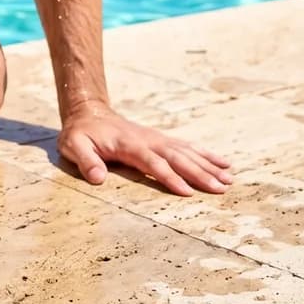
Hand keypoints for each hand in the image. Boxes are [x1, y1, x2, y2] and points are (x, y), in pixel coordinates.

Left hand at [59, 108, 231, 195]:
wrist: (89, 112)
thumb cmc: (81, 134)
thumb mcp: (74, 146)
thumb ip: (86, 162)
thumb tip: (98, 179)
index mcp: (130, 145)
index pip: (154, 163)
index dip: (170, 177)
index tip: (188, 191)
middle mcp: (149, 140)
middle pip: (178, 158)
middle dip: (200, 174)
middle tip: (221, 189)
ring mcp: (157, 139)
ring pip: (187, 152)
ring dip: (209, 165)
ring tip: (229, 178)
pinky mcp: (161, 140)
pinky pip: (187, 147)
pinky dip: (206, 155)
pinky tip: (222, 163)